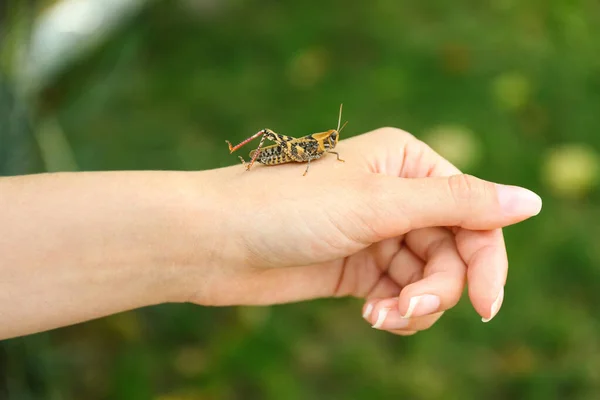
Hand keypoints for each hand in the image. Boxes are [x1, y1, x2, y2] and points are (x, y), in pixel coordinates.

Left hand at [190, 127, 541, 335]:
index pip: (473, 212)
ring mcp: (375, 234)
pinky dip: (396, 312)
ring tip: (382, 317)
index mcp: (407, 163)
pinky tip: (373, 319)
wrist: (214, 240)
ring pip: (427, 278)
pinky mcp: (356, 268)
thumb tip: (530, 200)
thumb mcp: (378, 203)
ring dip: (415, 305)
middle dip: (440, 288)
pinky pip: (399, 295)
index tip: (488, 305)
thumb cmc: (287, 207)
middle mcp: (395, 195)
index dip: (487, 259)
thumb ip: (458, 204)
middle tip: (410, 310)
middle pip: (452, 251)